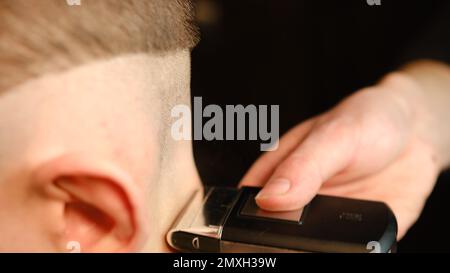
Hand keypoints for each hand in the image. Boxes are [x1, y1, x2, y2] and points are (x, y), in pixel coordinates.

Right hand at [240, 72, 441, 238]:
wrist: (417, 132)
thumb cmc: (368, 121)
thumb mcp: (334, 136)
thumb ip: (303, 166)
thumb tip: (269, 198)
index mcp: (281, 172)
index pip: (250, 203)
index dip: (244, 221)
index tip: (253, 233)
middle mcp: (300, 199)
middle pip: (277, 232)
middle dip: (280, 243)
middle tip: (294, 240)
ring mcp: (328, 218)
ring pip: (310, 247)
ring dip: (312, 251)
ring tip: (326, 241)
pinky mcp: (359, 233)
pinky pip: (351, 251)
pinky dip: (352, 253)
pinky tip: (358, 248)